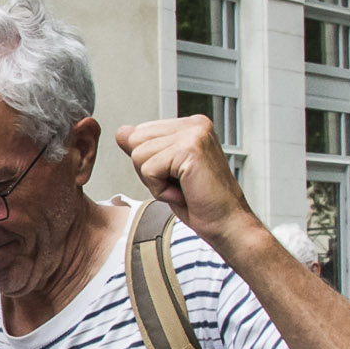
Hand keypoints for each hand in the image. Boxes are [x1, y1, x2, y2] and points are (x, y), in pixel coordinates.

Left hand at [115, 117, 255, 241]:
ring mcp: (194, 134)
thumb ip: (146, 149)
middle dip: (148, 170)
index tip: (177, 177)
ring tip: (182, 188)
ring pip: (138, 155)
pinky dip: (160, 189)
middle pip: (135, 140)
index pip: (140, 133)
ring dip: (154, 182)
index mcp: (190, 125)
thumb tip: (121, 132)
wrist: (228, 224)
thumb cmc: (201, 202)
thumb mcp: (165, 171)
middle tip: (179, 184)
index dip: (149, 163)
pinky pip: (148, 169)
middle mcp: (194, 124)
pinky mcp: (189, 149)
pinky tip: (183, 192)